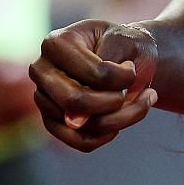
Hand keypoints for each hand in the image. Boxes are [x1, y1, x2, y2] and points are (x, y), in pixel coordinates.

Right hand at [30, 20, 159, 151]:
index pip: (93, 74)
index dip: (123, 78)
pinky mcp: (53, 122)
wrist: (127, 56)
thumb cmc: (125, 45)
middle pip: (76, 101)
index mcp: (56, 43)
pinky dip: (109, 134)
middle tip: (131, 89)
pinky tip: (122, 116)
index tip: (131, 67)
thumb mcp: (126, 43)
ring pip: (82, 126)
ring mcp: (43, 98)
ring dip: (121, 118)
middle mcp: (41, 71)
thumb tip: (74, 123)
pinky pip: (81, 142)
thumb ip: (106, 73)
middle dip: (115, 101)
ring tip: (142, 100)